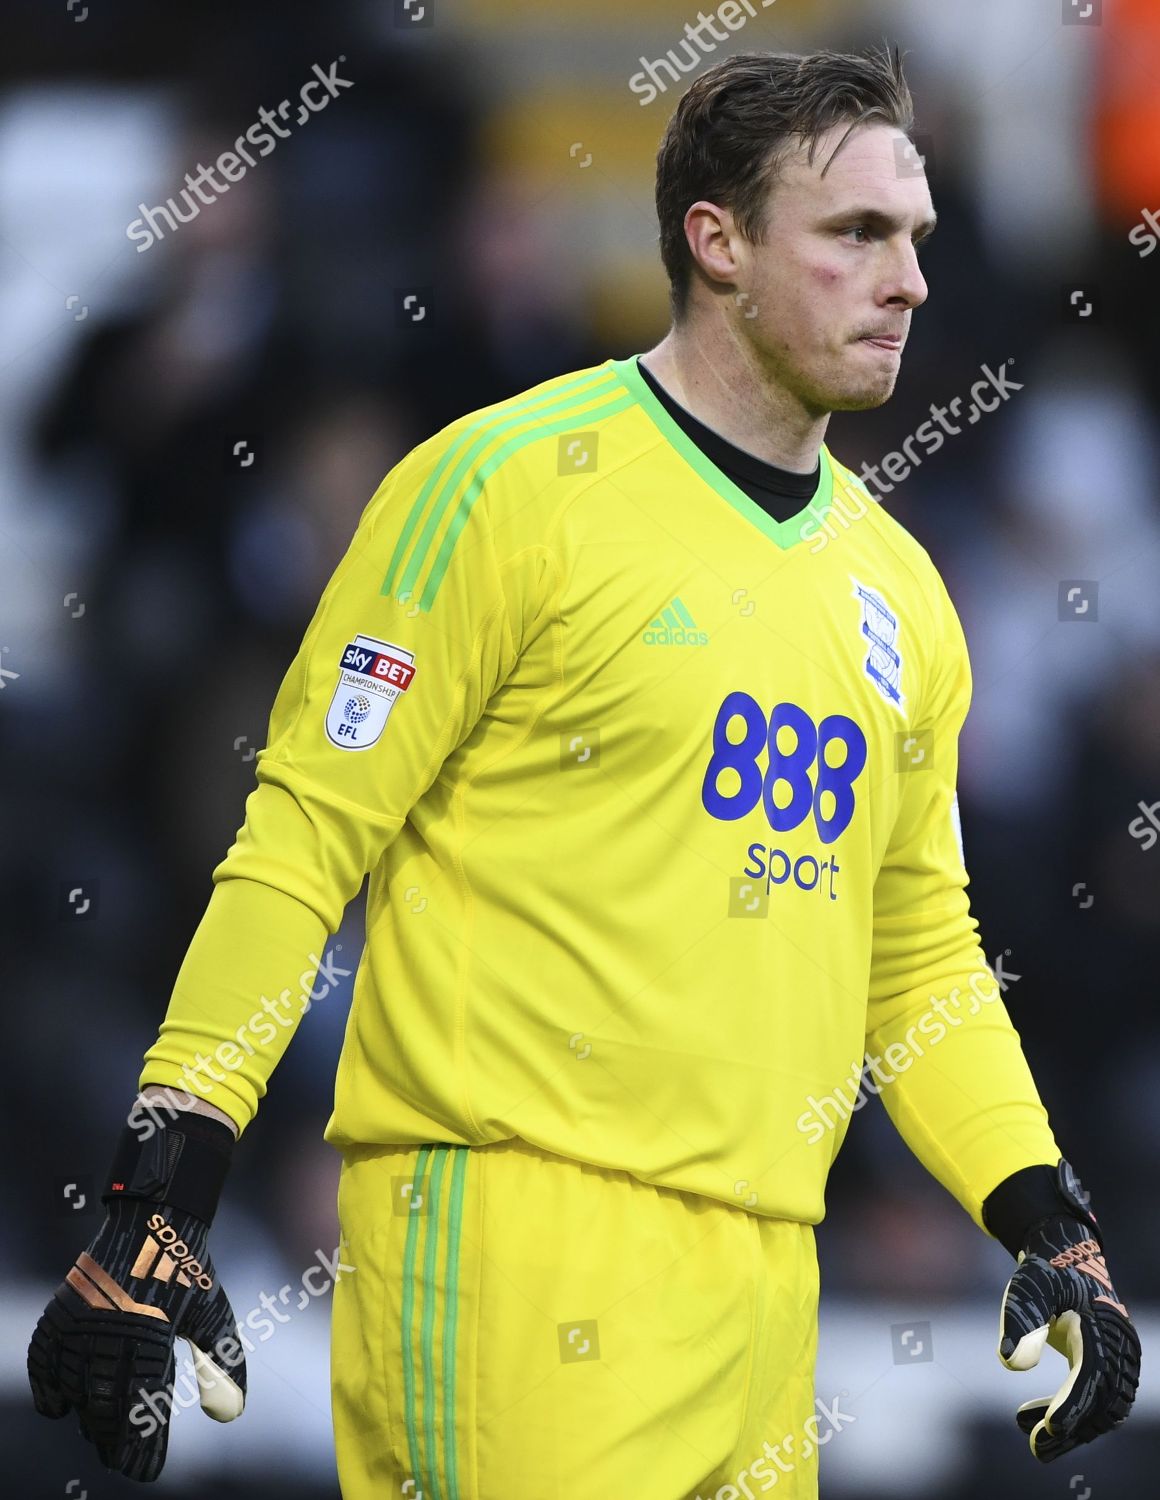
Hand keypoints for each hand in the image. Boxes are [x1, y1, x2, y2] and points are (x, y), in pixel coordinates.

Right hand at [28, 1112, 243, 1480]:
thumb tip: (234, 1411)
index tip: (146, 1471)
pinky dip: (48, 1386)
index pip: (143, 1409)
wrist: (155, 1216)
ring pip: (76, 1389)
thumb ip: (222, 1361)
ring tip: (98, 1438)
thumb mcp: (212, 1313)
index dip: (143, 1447)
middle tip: (122, 1461)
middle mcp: (113, 1331)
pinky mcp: (64, 1310)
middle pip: (106, 1407)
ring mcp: (84, 1321)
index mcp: (153, 1334)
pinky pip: (46, 1359)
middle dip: (114, 1441)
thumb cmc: (188, 1268)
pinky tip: (59, 1407)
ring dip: (87, 1419)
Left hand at [997, 1213, 1139, 1460]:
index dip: (1074, 1402)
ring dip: (1073, 1429)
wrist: (1066, 1261)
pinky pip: (1098, 1401)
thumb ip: (1020, 1320)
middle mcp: (1117, 1347)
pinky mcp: (1109, 1368)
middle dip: (1072, 1427)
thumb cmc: (1045, 1275)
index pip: (1093, 1372)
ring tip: (1035, 1443)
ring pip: (1103, 1408)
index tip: (1052, 1427)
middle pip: (1102, 1398)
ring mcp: (1118, 1359)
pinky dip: (1074, 1415)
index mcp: (1101, 1325)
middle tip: (1036, 1448)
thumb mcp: (1027, 1287)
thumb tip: (1009, 1362)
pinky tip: (1039, 1420)